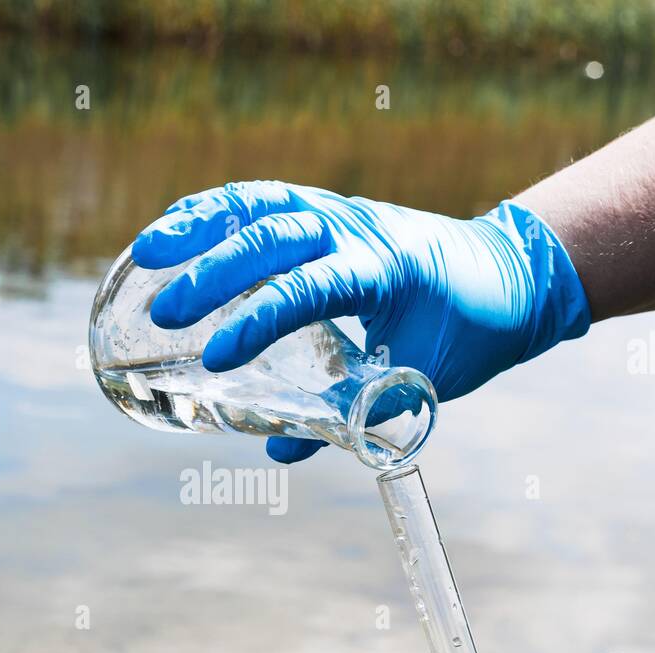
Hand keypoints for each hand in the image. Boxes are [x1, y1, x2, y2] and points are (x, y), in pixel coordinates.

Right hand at [131, 180, 589, 462]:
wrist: (509, 273)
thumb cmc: (467, 331)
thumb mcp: (420, 380)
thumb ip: (355, 414)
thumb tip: (281, 449)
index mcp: (386, 268)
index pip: (311, 288)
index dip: (259, 321)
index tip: (214, 359)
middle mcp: (356, 227)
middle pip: (273, 236)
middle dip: (214, 273)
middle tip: (164, 314)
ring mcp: (336, 210)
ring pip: (259, 203)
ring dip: (200, 225)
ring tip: (146, 253)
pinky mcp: (321, 208)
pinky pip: (260, 201)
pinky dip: (213, 213)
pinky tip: (171, 235)